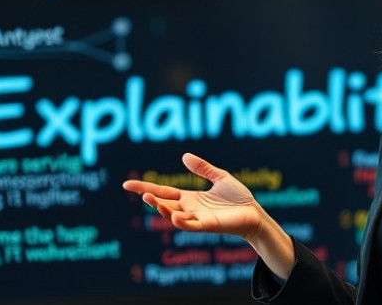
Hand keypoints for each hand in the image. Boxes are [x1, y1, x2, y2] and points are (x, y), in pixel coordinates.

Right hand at [123, 153, 263, 240]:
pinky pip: (191, 225)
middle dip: (151, 199)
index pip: (163, 192)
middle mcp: (190, 209)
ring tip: (151, 200)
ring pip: (173, 216)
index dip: (145, 188)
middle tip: (140, 193)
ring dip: (162, 210)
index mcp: (190, 198)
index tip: (127, 184)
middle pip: (164, 204)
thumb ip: (203, 168)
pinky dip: (181, 222)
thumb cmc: (238, 199)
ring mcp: (198, 218)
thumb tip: (184, 156)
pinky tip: (174, 215)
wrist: (254, 213)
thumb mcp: (220, 177)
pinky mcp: (208, 225)